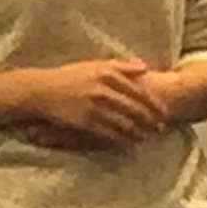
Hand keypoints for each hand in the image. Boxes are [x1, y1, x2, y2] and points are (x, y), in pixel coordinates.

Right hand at [19, 57, 171, 148]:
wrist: (42, 90)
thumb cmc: (69, 76)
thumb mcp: (94, 64)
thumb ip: (120, 65)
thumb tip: (145, 67)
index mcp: (107, 73)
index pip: (139, 91)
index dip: (154, 104)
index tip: (164, 112)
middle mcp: (102, 89)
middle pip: (135, 108)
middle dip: (151, 121)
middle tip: (161, 129)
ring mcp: (93, 106)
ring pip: (124, 123)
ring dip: (138, 132)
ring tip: (146, 137)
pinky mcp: (85, 122)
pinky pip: (109, 134)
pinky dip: (121, 139)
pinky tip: (127, 143)